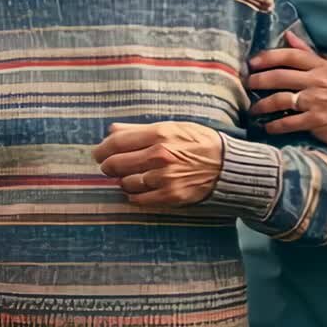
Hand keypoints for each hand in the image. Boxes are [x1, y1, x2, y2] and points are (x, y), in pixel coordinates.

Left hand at [93, 121, 222, 205]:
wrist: (227, 166)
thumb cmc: (199, 142)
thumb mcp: (172, 127)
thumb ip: (139, 129)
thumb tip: (112, 130)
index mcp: (159, 134)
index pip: (116, 143)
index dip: (102, 149)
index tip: (99, 153)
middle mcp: (159, 156)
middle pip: (116, 164)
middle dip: (109, 166)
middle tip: (111, 166)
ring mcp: (164, 178)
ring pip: (126, 183)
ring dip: (124, 181)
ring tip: (132, 176)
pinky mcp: (171, 196)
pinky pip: (140, 200)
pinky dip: (135, 195)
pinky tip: (140, 189)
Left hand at [248, 29, 326, 146]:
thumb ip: (308, 52)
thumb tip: (288, 36)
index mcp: (321, 65)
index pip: (290, 55)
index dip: (268, 57)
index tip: (252, 63)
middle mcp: (317, 81)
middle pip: (280, 76)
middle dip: (258, 80)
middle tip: (246, 84)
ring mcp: (316, 101)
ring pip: (280, 99)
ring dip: (262, 105)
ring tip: (253, 109)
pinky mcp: (316, 120)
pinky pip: (289, 122)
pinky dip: (275, 125)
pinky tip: (267, 126)